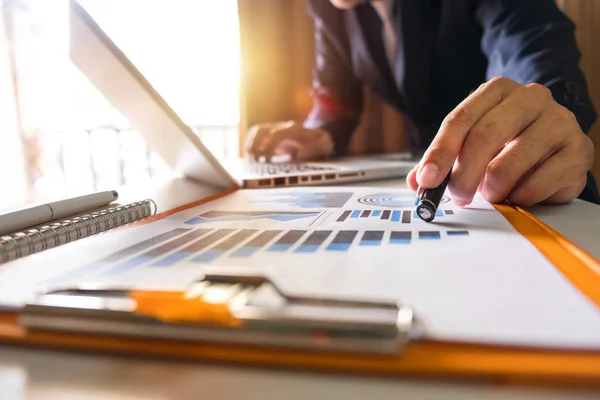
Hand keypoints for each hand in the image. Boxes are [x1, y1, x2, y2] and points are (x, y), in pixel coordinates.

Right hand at [245, 121, 333, 161]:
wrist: (318, 138)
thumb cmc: (321, 143)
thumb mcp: (326, 145)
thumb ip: (317, 148)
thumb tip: (299, 155)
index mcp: (294, 129)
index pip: (276, 135)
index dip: (268, 148)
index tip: (267, 161)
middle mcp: (282, 127)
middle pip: (260, 130)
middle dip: (254, 146)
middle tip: (256, 162)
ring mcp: (275, 129)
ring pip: (255, 132)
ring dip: (249, 145)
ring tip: (252, 161)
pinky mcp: (271, 135)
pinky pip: (255, 136)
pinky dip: (250, 145)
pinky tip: (252, 158)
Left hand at [407, 77, 594, 206]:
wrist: (559, 149)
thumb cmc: (510, 145)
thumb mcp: (473, 145)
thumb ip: (444, 160)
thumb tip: (416, 181)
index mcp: (498, 91)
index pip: (460, 119)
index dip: (439, 152)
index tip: (426, 179)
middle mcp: (531, 98)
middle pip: (484, 136)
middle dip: (462, 175)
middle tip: (457, 197)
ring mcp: (559, 121)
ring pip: (509, 163)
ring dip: (491, 189)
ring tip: (491, 195)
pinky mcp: (578, 150)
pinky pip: (537, 184)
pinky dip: (519, 197)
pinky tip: (518, 194)